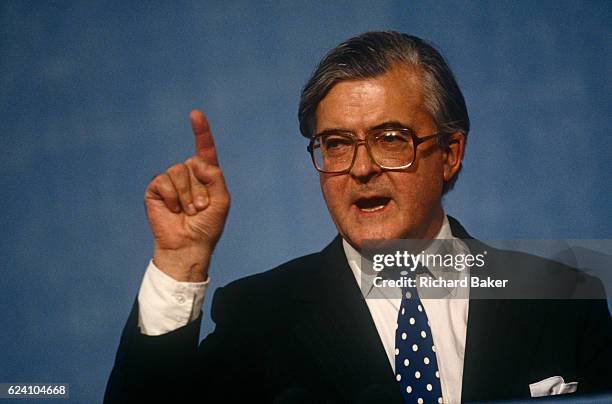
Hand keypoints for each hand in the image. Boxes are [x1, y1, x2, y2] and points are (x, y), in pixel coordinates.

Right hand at [145, 110, 229, 281]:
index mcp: (206, 175)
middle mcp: (188, 175)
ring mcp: (171, 181)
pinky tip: (173, 210)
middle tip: (200, 209)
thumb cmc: (207, 226)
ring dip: (187, 195)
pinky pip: (163, 181)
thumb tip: (196, 161)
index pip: (204, 150)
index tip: (195, 114)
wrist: (189, 245)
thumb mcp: (222, 200)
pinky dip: (172, 197)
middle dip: (200, 188)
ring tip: (189, 212)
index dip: (201, 132)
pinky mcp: (156, 189)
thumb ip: (215, 177)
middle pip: (193, 163)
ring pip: (179, 172)